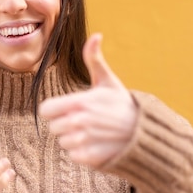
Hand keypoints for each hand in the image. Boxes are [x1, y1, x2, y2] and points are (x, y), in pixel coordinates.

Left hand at [39, 33, 136, 166]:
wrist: (146, 132)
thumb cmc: (123, 105)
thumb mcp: (109, 81)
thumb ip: (95, 59)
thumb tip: (96, 35)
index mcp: (80, 101)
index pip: (46, 110)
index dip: (54, 110)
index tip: (67, 110)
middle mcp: (80, 121)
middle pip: (53, 128)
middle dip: (65, 125)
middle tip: (85, 122)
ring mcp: (85, 140)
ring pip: (63, 143)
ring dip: (74, 140)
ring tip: (92, 133)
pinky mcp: (91, 157)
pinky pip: (73, 156)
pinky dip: (82, 153)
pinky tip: (97, 145)